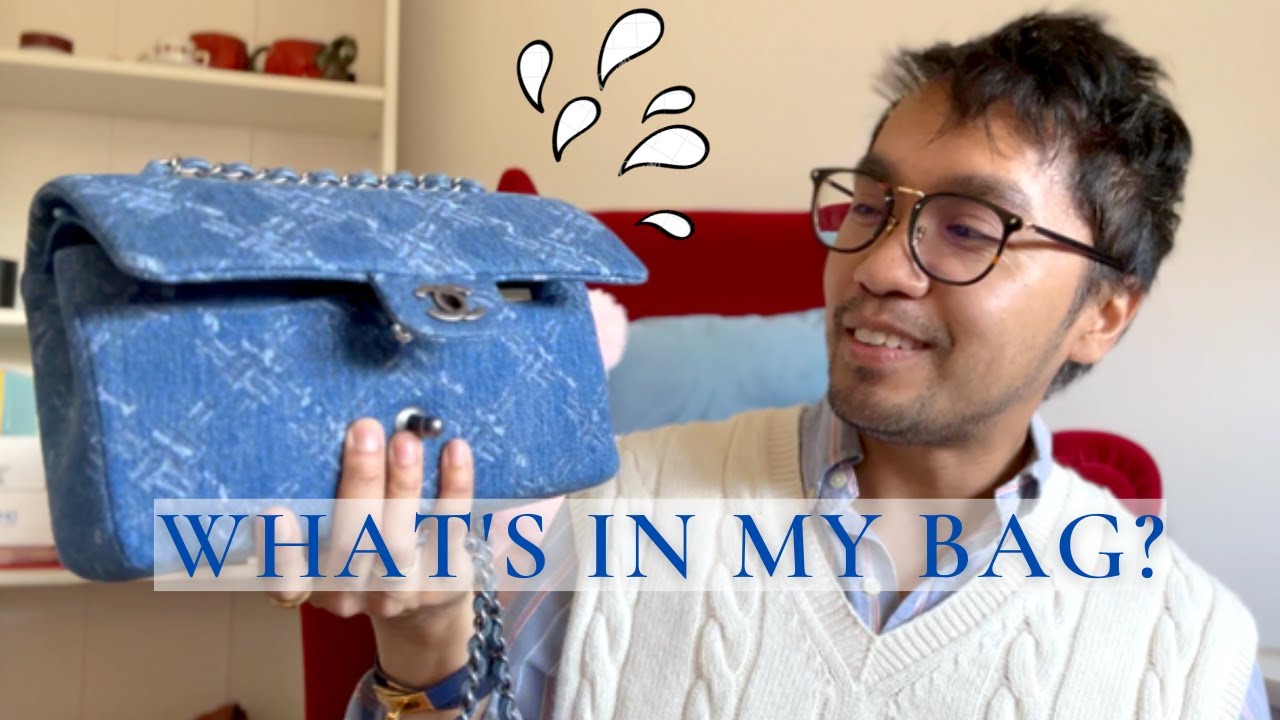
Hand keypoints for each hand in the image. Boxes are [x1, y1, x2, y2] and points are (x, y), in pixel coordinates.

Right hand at [259, 418, 476, 691]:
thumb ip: (321, 502)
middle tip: (364, 430)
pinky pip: (450, 530)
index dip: (278, 550)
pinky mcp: (445, 583)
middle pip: (350, 545)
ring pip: (398, 542)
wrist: (425, 605)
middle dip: (359, 482)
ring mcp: (400, 594)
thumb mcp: (333, 536)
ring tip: (406, 440)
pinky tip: (454, 449)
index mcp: (313, 583)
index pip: (284, 581)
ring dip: (403, 485)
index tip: (272, 510)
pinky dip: (454, 487)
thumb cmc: (367, 551)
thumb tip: (330, 443)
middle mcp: (352, 595)